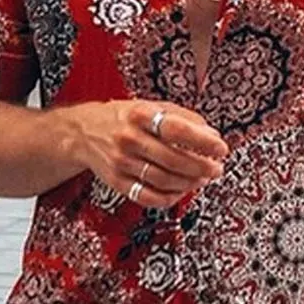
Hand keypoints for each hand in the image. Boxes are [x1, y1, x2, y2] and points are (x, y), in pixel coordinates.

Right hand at [68, 100, 228, 208]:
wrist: (83, 132)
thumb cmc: (122, 118)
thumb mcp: (149, 106)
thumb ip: (181, 117)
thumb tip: (210, 134)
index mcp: (139, 115)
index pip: (177, 129)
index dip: (203, 141)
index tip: (221, 147)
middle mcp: (128, 138)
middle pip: (173, 159)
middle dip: (201, 167)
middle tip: (216, 168)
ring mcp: (121, 162)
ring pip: (163, 180)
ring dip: (189, 183)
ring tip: (203, 179)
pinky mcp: (117, 182)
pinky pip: (148, 196)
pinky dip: (169, 197)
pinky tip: (181, 191)